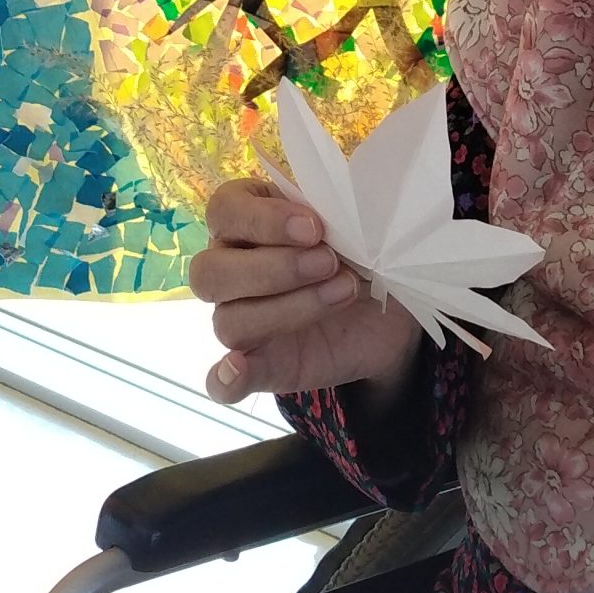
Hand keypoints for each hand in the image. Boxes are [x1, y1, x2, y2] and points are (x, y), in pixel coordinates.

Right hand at [189, 178, 421, 402]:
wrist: (384, 310)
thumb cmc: (354, 250)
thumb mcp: (346, 225)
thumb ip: (328, 216)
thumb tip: (328, 221)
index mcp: (242, 220)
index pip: (224, 211)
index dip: (263, 220)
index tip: (314, 228)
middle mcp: (227, 268)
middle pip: (210, 272)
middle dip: (274, 269)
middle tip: (329, 263)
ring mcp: (237, 319)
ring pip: (228, 321)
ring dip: (287, 309)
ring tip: (341, 292)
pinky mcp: (258, 365)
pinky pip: (220, 380)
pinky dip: (225, 378)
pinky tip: (240, 368)